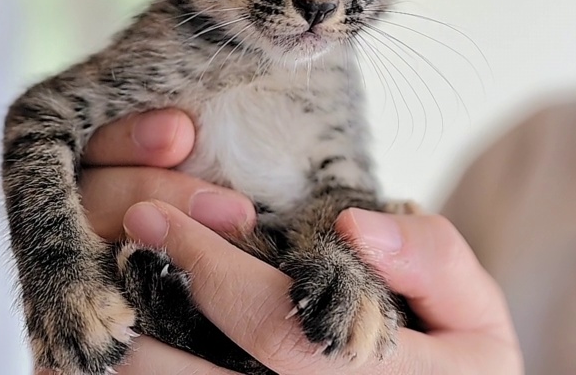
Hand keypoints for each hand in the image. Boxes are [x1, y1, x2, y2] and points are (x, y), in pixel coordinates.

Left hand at [74, 110, 521, 373]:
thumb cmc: (463, 368)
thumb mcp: (475, 313)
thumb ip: (431, 258)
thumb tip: (352, 224)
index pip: (273, 326)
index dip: (209, 268)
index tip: (160, 215)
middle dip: (139, 322)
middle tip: (106, 261)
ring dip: (129, 364)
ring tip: (100, 309)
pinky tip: (128, 352)